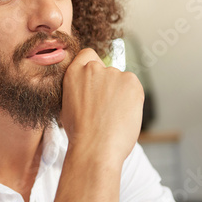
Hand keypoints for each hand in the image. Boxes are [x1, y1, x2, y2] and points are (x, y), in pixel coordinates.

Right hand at [60, 48, 143, 163]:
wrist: (94, 147)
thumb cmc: (80, 133)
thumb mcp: (67, 105)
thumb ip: (78, 89)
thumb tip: (89, 88)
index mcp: (73, 72)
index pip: (87, 55)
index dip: (93, 66)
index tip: (96, 80)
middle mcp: (93, 68)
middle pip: (107, 69)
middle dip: (108, 85)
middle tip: (106, 107)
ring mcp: (113, 73)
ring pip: (121, 80)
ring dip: (120, 93)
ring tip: (113, 116)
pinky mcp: (131, 81)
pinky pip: (133, 87)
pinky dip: (132, 98)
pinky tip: (123, 114)